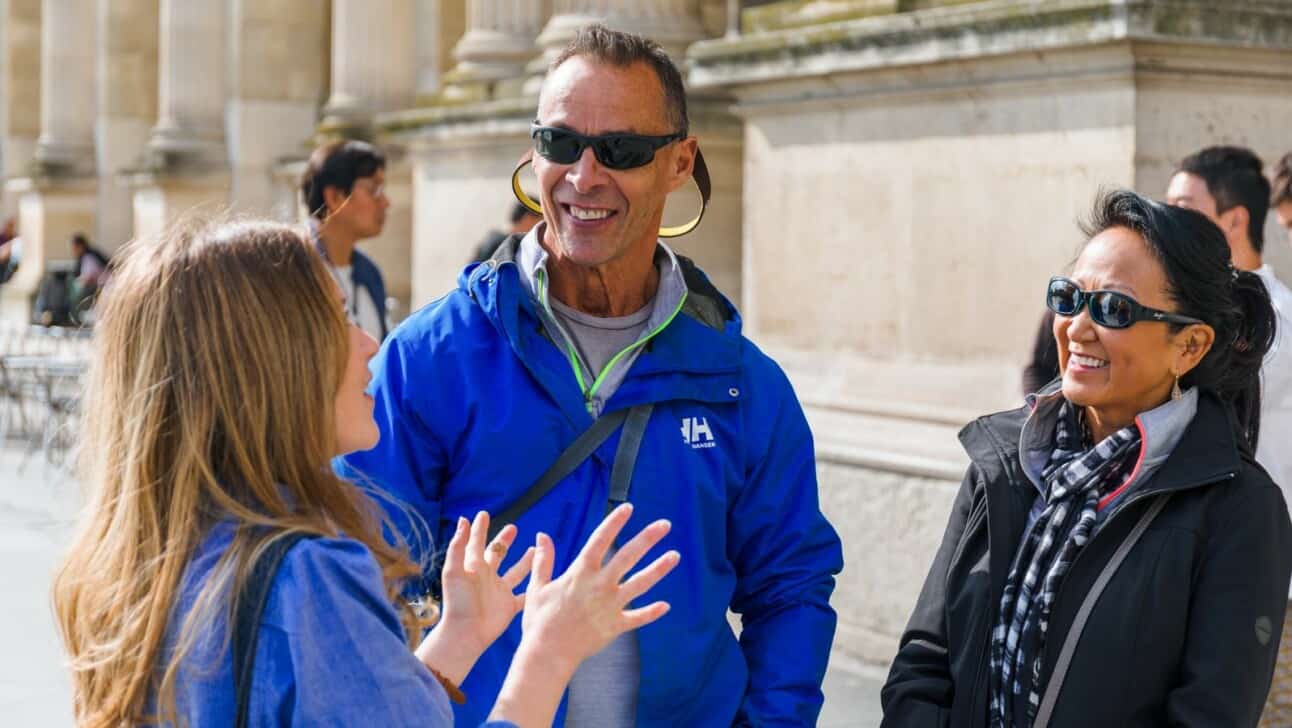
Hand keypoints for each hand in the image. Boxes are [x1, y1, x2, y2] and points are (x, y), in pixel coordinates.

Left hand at [416, 511, 533, 684]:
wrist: (465, 633)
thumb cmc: (457, 601)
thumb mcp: (455, 570)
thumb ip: (459, 546)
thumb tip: (463, 520)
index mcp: (474, 567)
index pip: (478, 542)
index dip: (480, 529)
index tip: (484, 514)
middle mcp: (488, 577)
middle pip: (498, 554)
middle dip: (505, 541)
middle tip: (513, 528)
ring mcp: (499, 591)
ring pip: (516, 572)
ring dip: (526, 561)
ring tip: (536, 549)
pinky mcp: (509, 606)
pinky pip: (525, 596)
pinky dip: (535, 589)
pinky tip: (546, 581)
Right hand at [487, 504, 679, 727]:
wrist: (548, 653)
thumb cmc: (539, 621)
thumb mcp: (538, 586)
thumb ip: (543, 560)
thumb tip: (542, 536)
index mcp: (581, 572)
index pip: (601, 539)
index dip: (615, 522)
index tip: (628, 508)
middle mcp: (600, 585)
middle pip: (628, 556)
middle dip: (648, 538)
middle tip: (665, 524)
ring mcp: (611, 605)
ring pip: (641, 583)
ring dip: (659, 568)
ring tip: (675, 556)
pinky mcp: (616, 625)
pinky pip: (639, 618)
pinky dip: (652, 612)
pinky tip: (665, 605)